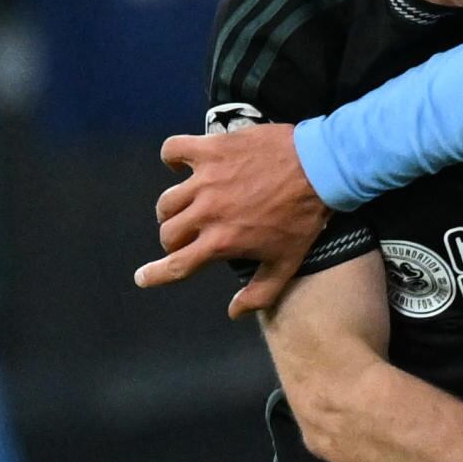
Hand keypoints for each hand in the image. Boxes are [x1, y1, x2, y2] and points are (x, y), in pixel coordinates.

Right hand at [140, 122, 327, 317]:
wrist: (321, 169)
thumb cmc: (304, 218)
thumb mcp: (286, 263)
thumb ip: (260, 292)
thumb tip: (233, 312)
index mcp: (221, 242)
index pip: (177, 264)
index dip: (156, 274)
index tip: (142, 278)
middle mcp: (205, 212)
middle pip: (168, 232)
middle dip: (175, 240)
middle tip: (189, 237)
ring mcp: (204, 179)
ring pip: (167, 200)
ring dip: (172, 210)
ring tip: (187, 208)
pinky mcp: (210, 149)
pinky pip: (173, 150)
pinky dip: (171, 158)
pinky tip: (182, 166)